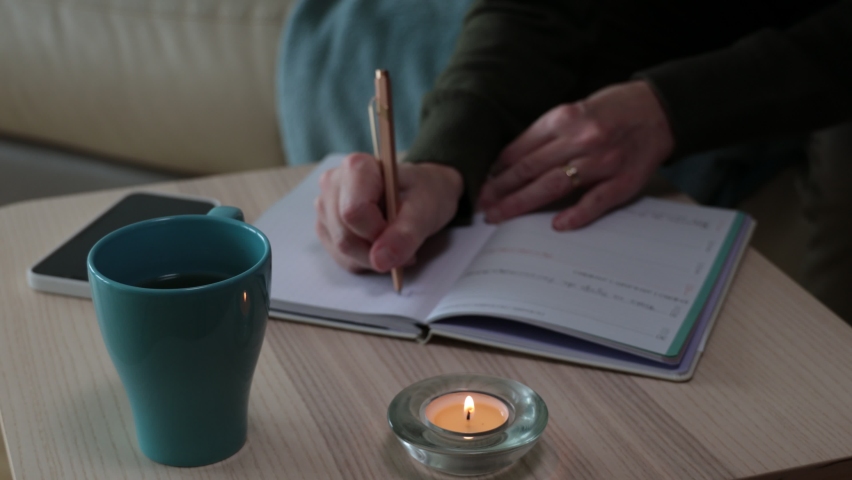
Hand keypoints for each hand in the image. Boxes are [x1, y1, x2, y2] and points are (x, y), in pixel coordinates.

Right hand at [315, 153, 462, 271]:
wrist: (419, 194)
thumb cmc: (423, 193)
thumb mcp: (425, 210)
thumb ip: (405, 234)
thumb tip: (380, 260)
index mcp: (357, 167)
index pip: (353, 212)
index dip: (377, 232)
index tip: (399, 230)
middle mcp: (333, 183)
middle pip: (345, 236)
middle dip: (377, 249)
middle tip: (403, 241)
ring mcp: (325, 206)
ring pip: (342, 250)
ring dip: (373, 258)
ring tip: (394, 242)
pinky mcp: (326, 227)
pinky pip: (341, 258)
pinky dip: (365, 261)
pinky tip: (380, 246)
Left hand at [478, 80, 673, 229]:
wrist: (660, 110)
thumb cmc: (613, 110)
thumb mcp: (575, 110)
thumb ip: (547, 134)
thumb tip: (511, 161)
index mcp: (565, 118)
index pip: (522, 148)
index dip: (499, 168)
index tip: (483, 182)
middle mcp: (582, 138)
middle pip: (531, 169)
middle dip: (502, 189)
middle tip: (483, 205)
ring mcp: (603, 161)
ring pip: (554, 185)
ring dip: (522, 203)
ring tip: (501, 215)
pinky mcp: (623, 181)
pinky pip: (596, 201)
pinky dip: (576, 214)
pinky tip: (557, 225)